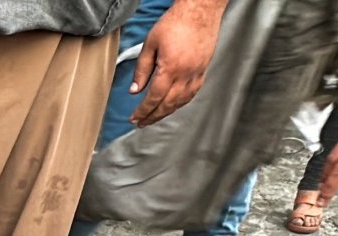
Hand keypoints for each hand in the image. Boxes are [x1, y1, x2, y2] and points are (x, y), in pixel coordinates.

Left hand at [129, 0, 225, 126]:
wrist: (200, 10)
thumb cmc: (176, 22)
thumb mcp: (150, 44)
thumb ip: (141, 70)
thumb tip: (134, 90)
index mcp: (170, 69)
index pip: (153, 98)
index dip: (143, 111)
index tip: (134, 119)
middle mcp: (185, 75)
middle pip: (167, 104)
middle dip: (153, 117)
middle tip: (142, 123)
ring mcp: (197, 73)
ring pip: (181, 101)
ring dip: (166, 112)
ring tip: (155, 117)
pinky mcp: (203, 70)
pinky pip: (192, 93)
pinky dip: (181, 102)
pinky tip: (174, 105)